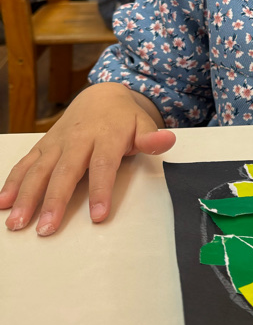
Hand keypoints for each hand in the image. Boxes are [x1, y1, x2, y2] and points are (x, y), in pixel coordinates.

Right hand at [0, 83, 174, 235]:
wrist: (100, 96)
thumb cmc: (124, 118)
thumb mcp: (143, 124)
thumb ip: (152, 137)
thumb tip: (165, 141)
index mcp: (105, 136)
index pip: (102, 165)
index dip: (100, 190)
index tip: (97, 215)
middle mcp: (77, 140)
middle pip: (64, 172)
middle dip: (54, 201)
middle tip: (46, 228)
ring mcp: (57, 143)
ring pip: (39, 170)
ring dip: (26, 196)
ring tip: (17, 223)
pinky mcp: (43, 146)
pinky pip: (25, 164)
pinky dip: (12, 182)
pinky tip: (3, 203)